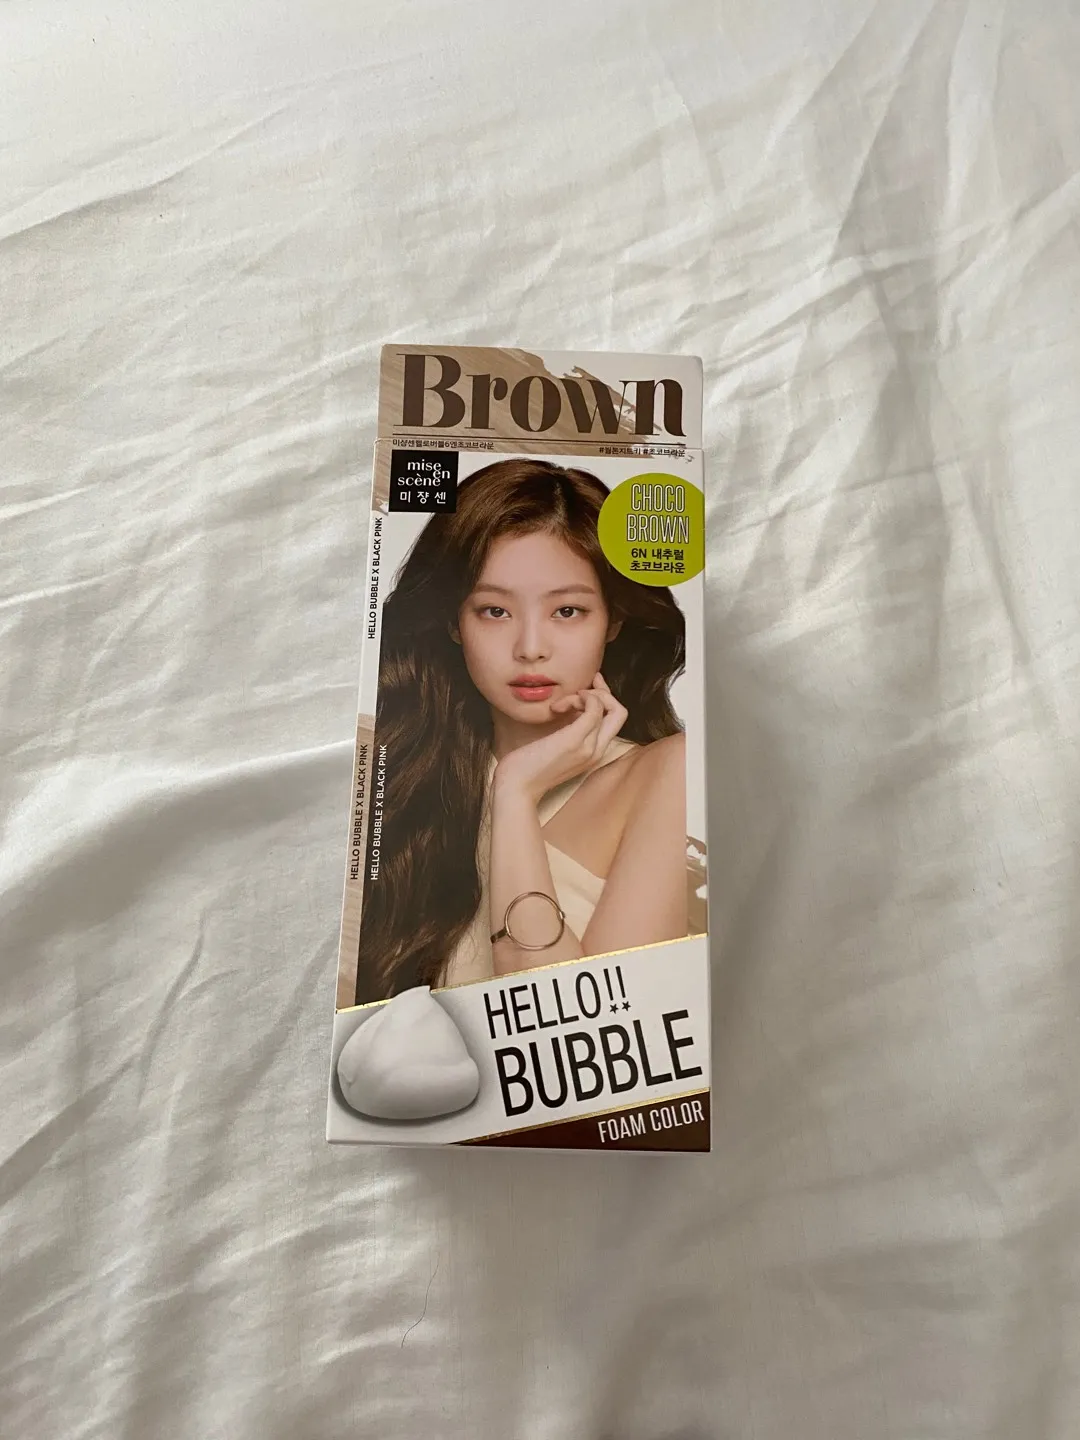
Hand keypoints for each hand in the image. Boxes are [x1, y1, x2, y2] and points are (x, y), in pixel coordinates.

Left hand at [494, 673, 627, 804]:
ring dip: (585, 695)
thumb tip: (572, 706)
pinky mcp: (575, 740)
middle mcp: (597, 751)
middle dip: (603, 693)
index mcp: (593, 753)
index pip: (614, 719)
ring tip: (559, 705)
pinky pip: (593, 708)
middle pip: (620, 713)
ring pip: (607, 707)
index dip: (605, 698)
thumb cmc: (529, 765)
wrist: (516, 786)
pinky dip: (582, 697)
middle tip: (580, 690)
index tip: (587, 687)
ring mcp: (588, 746)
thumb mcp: (556, 745)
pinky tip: (560, 705)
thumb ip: (569, 729)